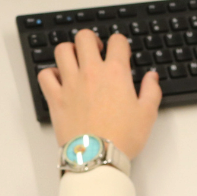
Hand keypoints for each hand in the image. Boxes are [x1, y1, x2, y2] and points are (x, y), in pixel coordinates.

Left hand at [37, 30, 161, 157]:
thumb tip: (152, 77)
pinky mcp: (55, 98)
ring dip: (70, 51)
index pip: (117, 41)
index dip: (120, 43)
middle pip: (85, 37)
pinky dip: (50, 73)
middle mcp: (91, 73)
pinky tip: (59, 79)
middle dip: (91, 39)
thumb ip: (151, 90)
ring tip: (76, 60)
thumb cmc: (122, 138)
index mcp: (116, 73)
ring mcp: (70, 84)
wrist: (97, 158)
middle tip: (96, 51)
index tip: (120, 52)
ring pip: (62, 50)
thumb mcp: (147, 114)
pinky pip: (45, 75)